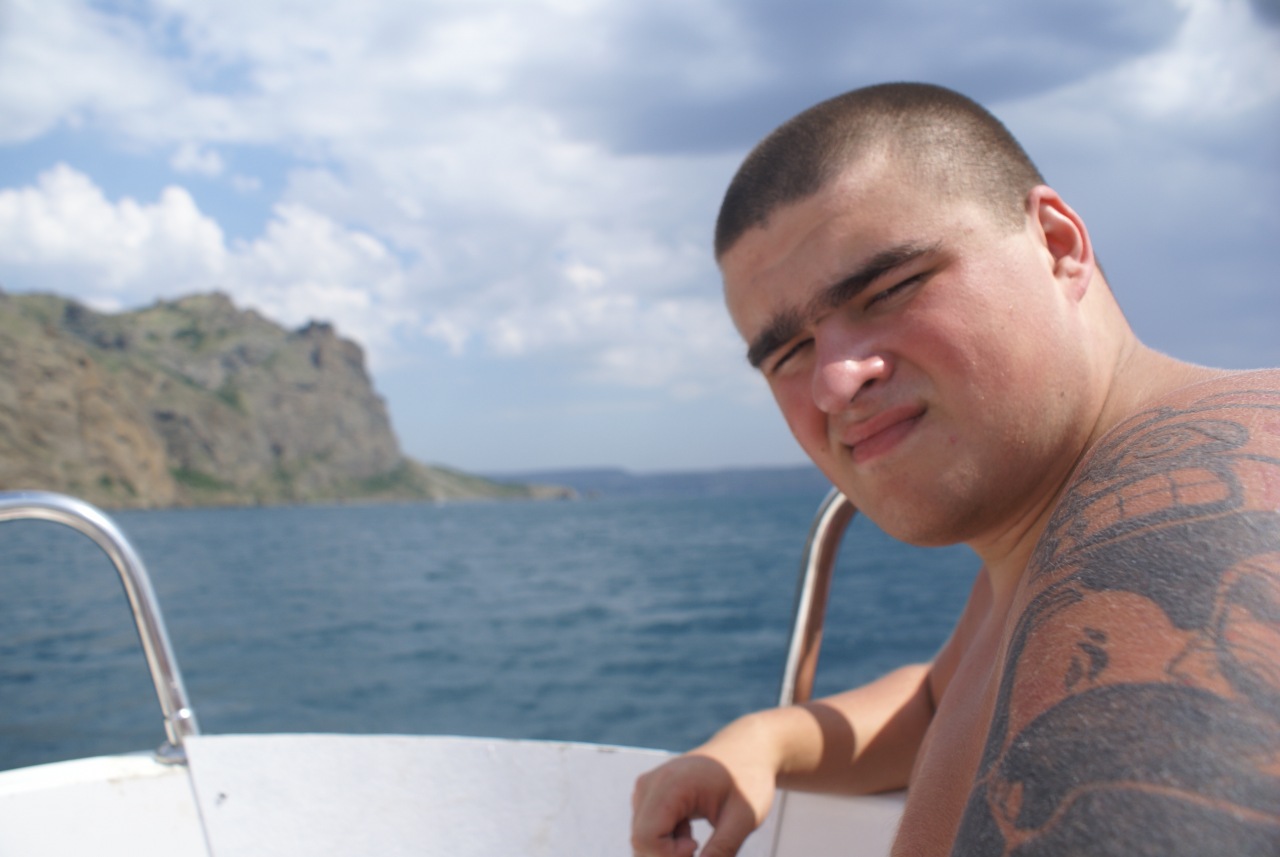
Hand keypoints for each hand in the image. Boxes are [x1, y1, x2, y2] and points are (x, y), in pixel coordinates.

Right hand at [630, 721, 779, 856]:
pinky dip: (667, 843)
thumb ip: (723, 849)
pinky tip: (689, 834)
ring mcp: (646, 788)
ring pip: (642, 838)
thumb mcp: (744, 818)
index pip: (646, 837)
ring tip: (696, 842)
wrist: (746, 750)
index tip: (697, 850)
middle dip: (668, 856)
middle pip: (640, 840)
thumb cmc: (748, 778)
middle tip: (700, 851)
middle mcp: (650, 783)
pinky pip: (647, 830)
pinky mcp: (649, 795)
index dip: (669, 856)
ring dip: (668, 851)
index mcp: (671, 784)